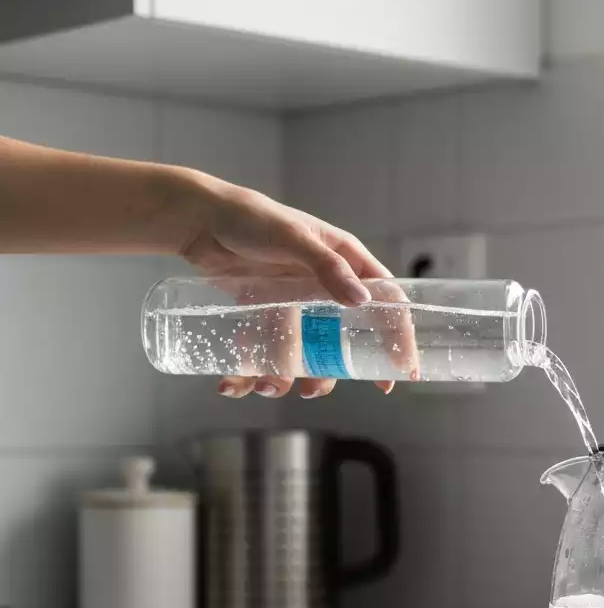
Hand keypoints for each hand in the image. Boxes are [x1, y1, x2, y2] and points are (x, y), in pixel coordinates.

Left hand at [179, 176, 395, 397]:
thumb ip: (328, 267)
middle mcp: (323, 286)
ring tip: (266, 386)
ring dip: (285, 377)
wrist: (195, 219)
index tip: (404, 370)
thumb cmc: (248, 217)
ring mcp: (292, 302)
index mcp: (344, 261)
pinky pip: (263, 349)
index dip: (398, 336)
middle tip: (317, 390)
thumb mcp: (292, 237)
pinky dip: (248, 372)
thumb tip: (363, 300)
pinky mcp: (261, 313)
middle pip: (341, 338)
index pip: (385, 301)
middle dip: (329, 371)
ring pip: (301, 352)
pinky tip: (233, 384)